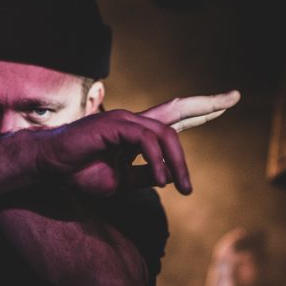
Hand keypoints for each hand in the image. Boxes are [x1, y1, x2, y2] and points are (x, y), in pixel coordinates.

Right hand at [68, 90, 240, 194]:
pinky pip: (146, 142)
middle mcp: (134, 122)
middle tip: (234, 97)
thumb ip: (144, 176)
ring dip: (179, 163)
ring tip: (184, 187)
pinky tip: (163, 180)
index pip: (174, 120)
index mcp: (136, 134)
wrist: (50, 171)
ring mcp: (124, 121)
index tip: (225, 104)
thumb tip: (167, 178)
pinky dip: (158, 161)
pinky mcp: (113, 125)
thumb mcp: (120, 182)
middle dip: (207, 104)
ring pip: (166, 135)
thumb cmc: (79, 175)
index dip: (200, 112)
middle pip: (177, 110)